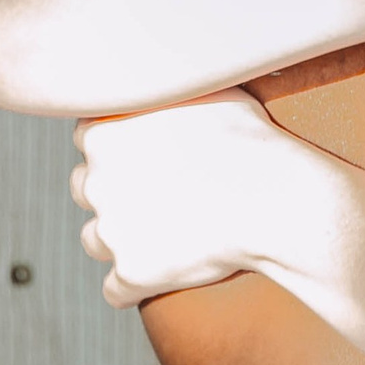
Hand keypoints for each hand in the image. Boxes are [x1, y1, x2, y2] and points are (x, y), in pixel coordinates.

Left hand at [75, 92, 296, 306]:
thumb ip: (168, 88)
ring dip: (122, 240)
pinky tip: (162, 277)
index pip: (88, 139)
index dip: (120, 150)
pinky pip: (116, 289)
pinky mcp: (132, 272)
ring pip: (96, 240)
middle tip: (161, 197)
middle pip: (85, 189)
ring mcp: (111, 228)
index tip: (149, 158)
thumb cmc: (252, 143)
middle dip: (116, 194)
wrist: (278, 201)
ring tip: (165, 238)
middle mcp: (95, 178)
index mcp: (104, 130)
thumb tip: (169, 74)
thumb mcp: (206, 93)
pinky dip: (135, 285)